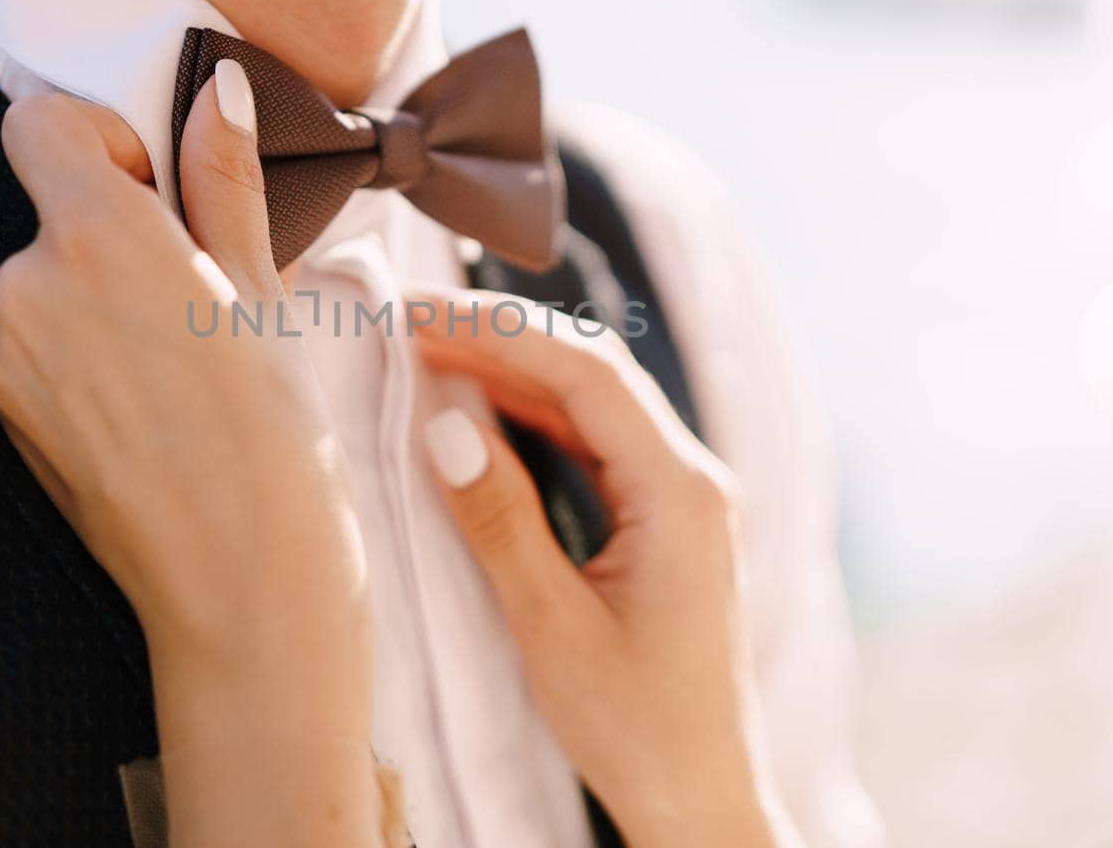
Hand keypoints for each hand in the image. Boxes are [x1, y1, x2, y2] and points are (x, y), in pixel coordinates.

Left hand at [0, 72, 379, 845]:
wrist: (239, 576)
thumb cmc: (272, 431)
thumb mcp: (260, 290)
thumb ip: (224, 179)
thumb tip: (215, 86)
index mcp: (96, 234)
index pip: (36, 123)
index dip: (96, 137)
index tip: (155, 185)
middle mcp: (26, 285)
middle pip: (49, 210)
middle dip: (112, 232)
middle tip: (191, 296)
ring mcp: (2, 355)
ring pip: (43, 284)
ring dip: (94, 299)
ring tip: (175, 368)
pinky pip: (28, 348)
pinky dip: (74, 358)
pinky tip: (142, 410)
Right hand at [413, 292, 800, 847]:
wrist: (700, 797)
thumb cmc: (635, 727)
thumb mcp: (552, 629)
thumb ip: (501, 524)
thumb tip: (445, 427)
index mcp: (680, 494)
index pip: (587, 376)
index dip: (499, 333)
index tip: (419, 315)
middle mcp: (692, 481)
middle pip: (594, 375)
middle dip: (503, 340)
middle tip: (411, 322)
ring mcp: (682, 499)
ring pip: (594, 405)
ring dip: (516, 375)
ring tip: (432, 353)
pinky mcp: (663, 521)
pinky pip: (597, 446)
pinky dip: (536, 421)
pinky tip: (484, 412)